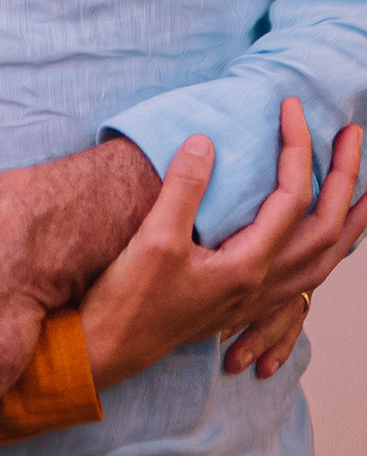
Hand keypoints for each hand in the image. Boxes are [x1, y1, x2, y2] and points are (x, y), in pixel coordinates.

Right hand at [80, 99, 365, 390]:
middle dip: (346, 178)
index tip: (290, 108)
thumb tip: (205, 141)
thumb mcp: (153, 239)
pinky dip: (327, 258)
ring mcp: (258, 298)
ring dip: (351, 222)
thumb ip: (184, 188)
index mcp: (248, 265)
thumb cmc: (130, 299)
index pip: (291, 197)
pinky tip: (324, 250)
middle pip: (327, 229)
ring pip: (326, 261)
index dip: (296, 147)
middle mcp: (264, 284)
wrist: (113, 348)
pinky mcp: (246, 306)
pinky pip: (307, 282)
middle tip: (353, 135)